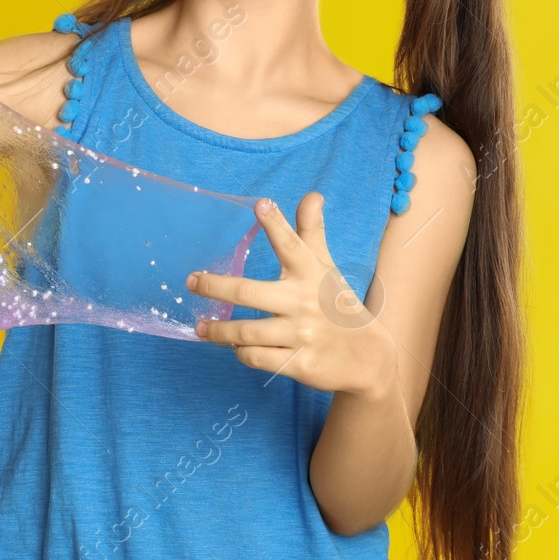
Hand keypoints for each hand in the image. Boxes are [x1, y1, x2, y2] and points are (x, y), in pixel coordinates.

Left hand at [186, 192, 398, 397]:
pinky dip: (241, 352)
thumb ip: (312, 232)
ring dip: (219, 330)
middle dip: (214, 286)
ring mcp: (301, 335)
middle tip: (191, 281)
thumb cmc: (336, 305)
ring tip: (202, 327)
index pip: (291, 243)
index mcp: (311, 273)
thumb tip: (313, 195)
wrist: (367, 357)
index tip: (261, 204)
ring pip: (245, 331)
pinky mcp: (299, 364)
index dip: (275, 223)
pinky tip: (235, 347)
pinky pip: (256, 357)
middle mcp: (304, 302)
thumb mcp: (325, 268)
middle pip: (247, 291)